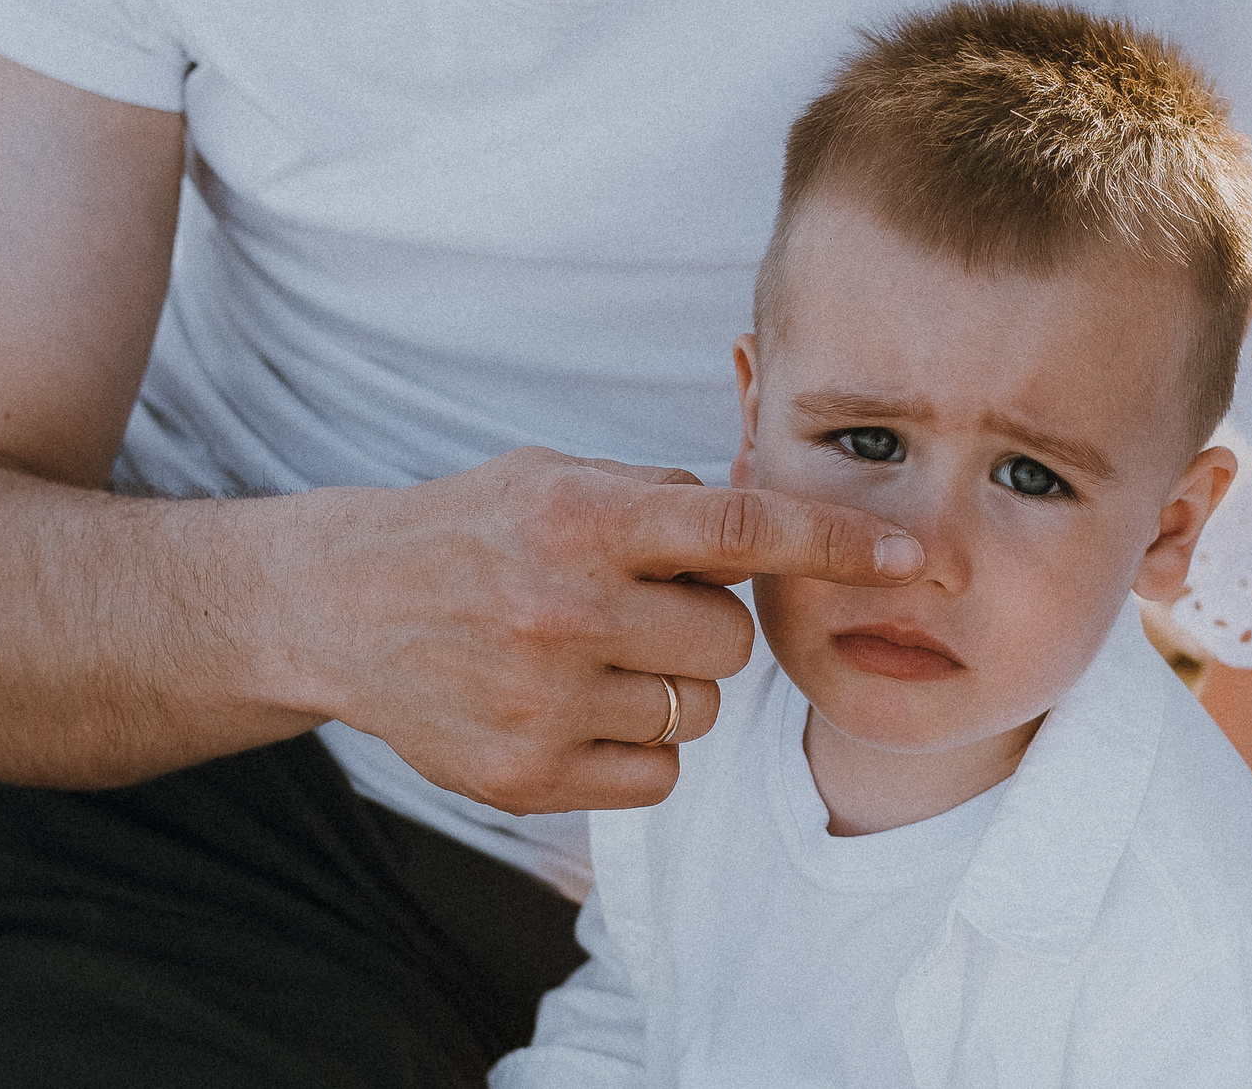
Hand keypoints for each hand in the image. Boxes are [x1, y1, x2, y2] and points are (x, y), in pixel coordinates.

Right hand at [267, 447, 921, 813]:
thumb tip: (788, 515)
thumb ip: (670, 499)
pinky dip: (642, 745)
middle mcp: (561, 607)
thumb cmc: (477, 528)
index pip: (737, 529)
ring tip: (599, 651)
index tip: (911, 555)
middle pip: (730, 640)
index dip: (834, 543)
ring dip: (674, 684)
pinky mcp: (525, 777)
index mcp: (580, 517)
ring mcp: (541, 701)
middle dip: (706, 624)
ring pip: (701, 710)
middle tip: (642, 604)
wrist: (340, 606)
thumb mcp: (563, 476)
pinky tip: (581, 703)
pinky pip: (659, 772)